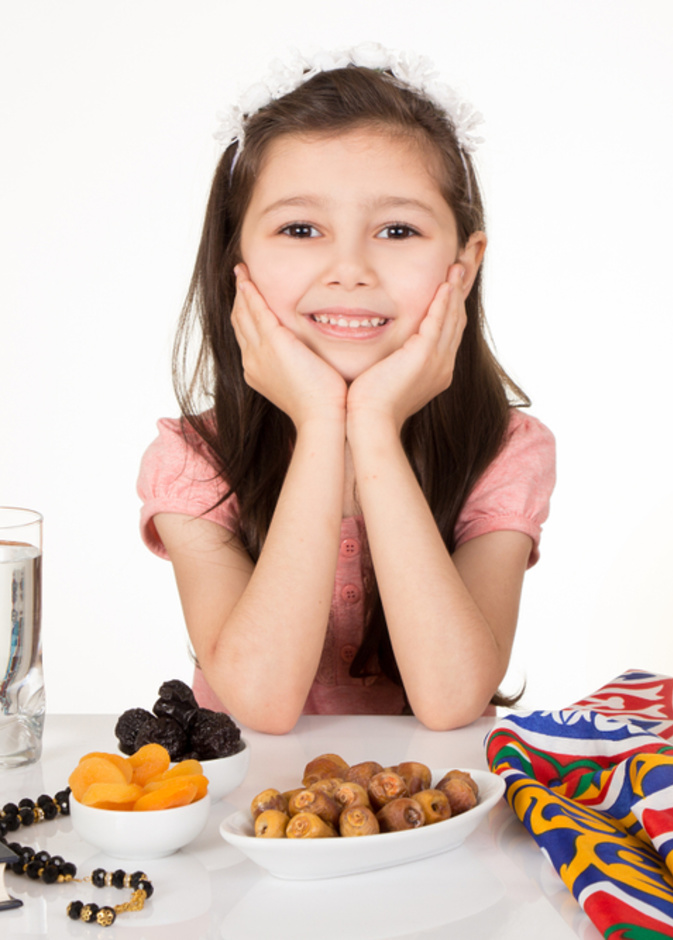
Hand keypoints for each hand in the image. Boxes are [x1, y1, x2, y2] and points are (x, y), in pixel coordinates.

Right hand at [231, 265, 346, 427]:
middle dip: (239, 299)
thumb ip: (300, 367)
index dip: (246, 315)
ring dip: (242, 290)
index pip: (247, 336)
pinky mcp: (274, 342)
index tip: (248, 299)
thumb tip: (310, 359)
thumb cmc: (322, 405)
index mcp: (258, 371)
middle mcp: (252, 360)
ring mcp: (260, 351)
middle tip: (240, 277)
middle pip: (239, 322)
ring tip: (241, 272)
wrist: (322, 418)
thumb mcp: (304, 383)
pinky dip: (250, 292)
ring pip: (243, 313)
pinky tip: (248, 279)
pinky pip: (256, 310)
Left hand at [347, 264, 466, 434]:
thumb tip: (382, 352)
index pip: (448, 331)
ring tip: (459, 264)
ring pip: (452, 317)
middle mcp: (442, 365)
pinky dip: (443, 302)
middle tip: (463, 265)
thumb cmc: (370, 405)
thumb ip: (392, 361)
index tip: (452, 282)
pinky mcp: (424, 356)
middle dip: (460, 291)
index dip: (452, 305)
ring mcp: (436, 361)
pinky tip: (445, 284)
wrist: (369, 422)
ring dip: (455, 289)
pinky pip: (438, 322)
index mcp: (435, 370)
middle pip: (457, 320)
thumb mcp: (387, 378)